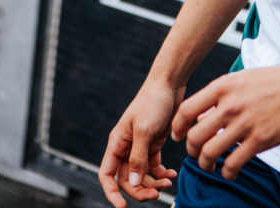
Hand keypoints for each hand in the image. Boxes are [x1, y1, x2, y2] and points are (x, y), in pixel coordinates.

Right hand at [99, 78, 183, 206]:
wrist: (170, 83)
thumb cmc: (153, 102)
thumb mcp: (145, 130)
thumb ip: (137, 158)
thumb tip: (132, 184)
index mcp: (117, 143)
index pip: (107, 175)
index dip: (111, 193)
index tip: (122, 207)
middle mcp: (126, 148)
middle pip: (127, 180)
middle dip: (140, 191)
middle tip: (157, 195)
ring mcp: (140, 147)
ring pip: (141, 176)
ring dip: (153, 184)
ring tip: (169, 183)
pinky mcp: (154, 145)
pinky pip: (154, 168)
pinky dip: (162, 174)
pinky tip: (172, 175)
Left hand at [171, 61, 279, 180]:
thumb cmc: (278, 80)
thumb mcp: (245, 79)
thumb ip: (223, 96)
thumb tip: (204, 117)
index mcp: (225, 86)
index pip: (187, 110)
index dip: (177, 127)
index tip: (177, 137)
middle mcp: (231, 104)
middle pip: (195, 136)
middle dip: (191, 151)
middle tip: (197, 155)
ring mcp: (245, 123)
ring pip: (210, 153)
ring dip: (206, 165)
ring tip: (211, 167)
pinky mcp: (261, 139)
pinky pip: (233, 164)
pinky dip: (227, 172)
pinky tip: (230, 172)